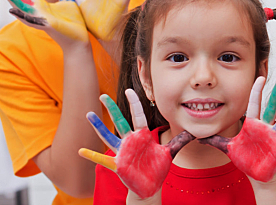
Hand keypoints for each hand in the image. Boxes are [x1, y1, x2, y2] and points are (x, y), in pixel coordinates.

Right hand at [0, 0, 88, 44]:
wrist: (79, 41)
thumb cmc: (73, 23)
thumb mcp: (69, 2)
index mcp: (41, 7)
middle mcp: (37, 13)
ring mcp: (40, 20)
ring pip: (22, 8)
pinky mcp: (47, 26)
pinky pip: (32, 20)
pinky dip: (22, 15)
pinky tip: (13, 10)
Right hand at [78, 89, 194, 198]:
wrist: (150, 186)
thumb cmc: (157, 168)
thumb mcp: (170, 152)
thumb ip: (180, 141)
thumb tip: (195, 132)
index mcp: (142, 136)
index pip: (138, 116)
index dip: (134, 103)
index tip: (129, 90)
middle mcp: (130, 141)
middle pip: (120, 121)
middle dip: (112, 108)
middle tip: (103, 95)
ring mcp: (122, 152)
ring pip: (108, 136)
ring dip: (98, 126)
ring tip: (88, 114)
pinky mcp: (118, 164)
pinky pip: (102, 159)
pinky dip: (92, 155)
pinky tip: (80, 150)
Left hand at [199, 77, 275, 182]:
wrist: (256, 172)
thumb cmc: (245, 158)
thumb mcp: (228, 147)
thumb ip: (215, 140)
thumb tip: (197, 136)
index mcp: (252, 124)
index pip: (254, 104)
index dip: (256, 91)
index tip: (260, 77)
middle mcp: (265, 127)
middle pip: (271, 107)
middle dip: (275, 93)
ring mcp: (274, 137)